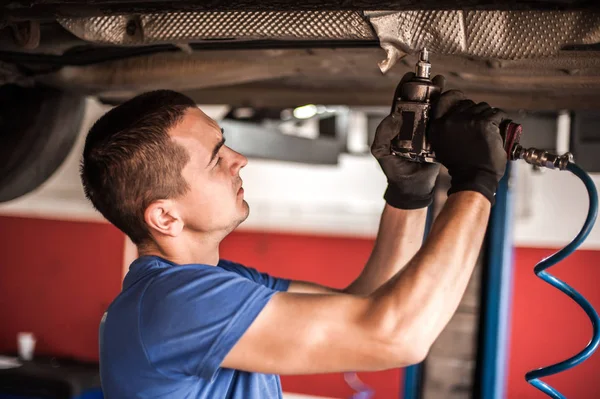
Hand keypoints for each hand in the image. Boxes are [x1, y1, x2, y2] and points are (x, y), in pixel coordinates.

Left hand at [371, 72, 444, 209]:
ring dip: (441, 97)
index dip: (406, 87)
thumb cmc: (394, 170)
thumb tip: (393, 115)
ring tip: (445, 88)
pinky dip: (451, 113)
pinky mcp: (441, 138)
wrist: (412, 188)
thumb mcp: (381, 151)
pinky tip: (456, 104)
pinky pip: (446, 123)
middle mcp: (414, 124)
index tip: (411, 76)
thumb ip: (382, 134)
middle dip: (428, 87)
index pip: (401, 100)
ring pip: (436, 109)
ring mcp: (428, 130)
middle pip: (422, 100)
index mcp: (399, 124)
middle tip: (434, 79)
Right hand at [429, 91, 507, 203]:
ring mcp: (468, 120)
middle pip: (467, 104)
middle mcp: (450, 121)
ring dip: (488, 116)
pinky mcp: (484, 123)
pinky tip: (499, 127)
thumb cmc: (460, 166)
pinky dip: (500, 119)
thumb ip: (445, 130)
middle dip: (475, 111)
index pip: (444, 101)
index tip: (460, 99)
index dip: (454, 98)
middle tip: (480, 123)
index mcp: (438, 127)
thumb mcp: (442, 147)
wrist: (473, 177)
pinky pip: (496, 113)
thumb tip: (453, 117)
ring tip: (489, 128)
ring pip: (483, 107)